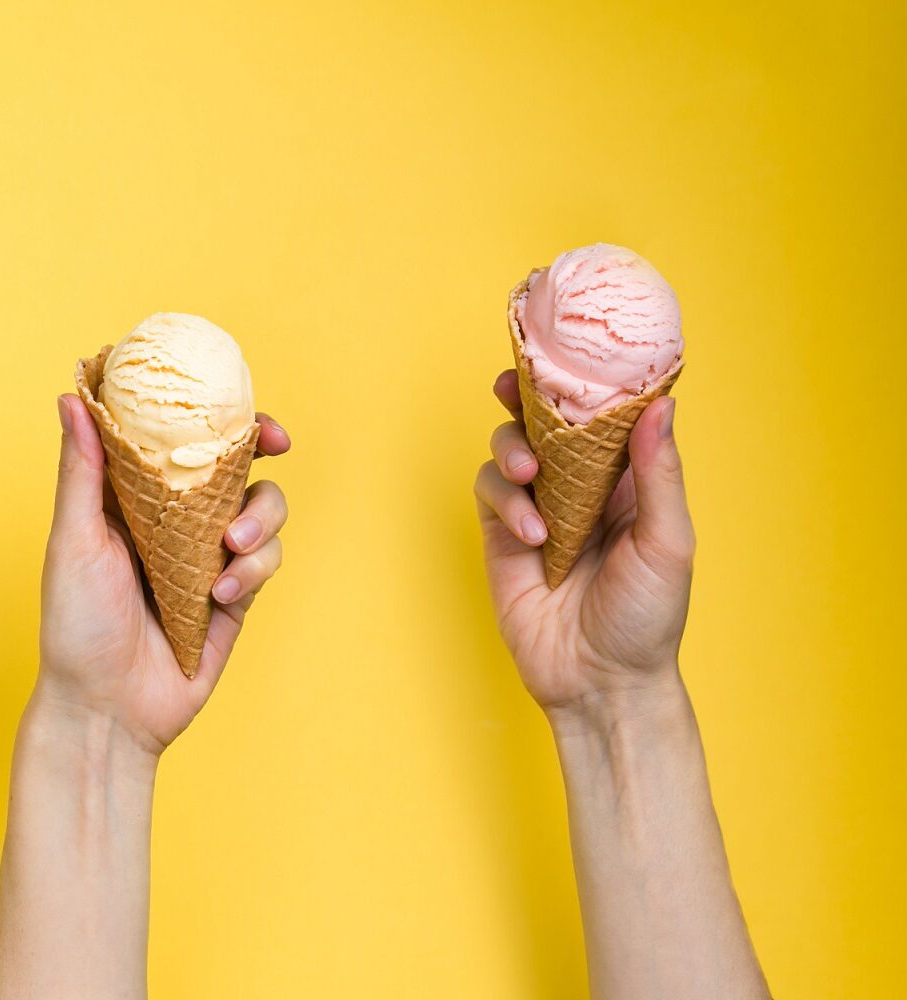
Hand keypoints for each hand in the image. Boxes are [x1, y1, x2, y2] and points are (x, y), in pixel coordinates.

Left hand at [36, 395, 290, 753]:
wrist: (106, 709)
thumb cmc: (75, 627)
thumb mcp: (73, 540)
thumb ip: (83, 470)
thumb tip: (73, 397)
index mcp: (133, 498)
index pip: (178, 440)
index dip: (208, 413)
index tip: (227, 396)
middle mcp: (176, 522)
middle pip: (236, 464)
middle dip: (263, 450)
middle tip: (273, 447)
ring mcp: (209, 558)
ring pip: (263, 510)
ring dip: (259, 520)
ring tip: (230, 550)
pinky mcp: (234, 597)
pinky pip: (265, 562)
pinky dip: (252, 570)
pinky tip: (222, 595)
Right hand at [474, 372, 693, 715]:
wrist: (600, 683)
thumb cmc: (647, 619)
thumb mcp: (668, 542)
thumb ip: (659, 474)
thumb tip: (660, 405)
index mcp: (627, 482)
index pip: (603, 417)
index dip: (585, 383)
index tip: (570, 353)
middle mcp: (580, 488)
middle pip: (544, 422)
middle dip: (524, 398)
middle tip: (510, 386)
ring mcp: (538, 510)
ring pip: (510, 450)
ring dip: (513, 452)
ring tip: (530, 479)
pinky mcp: (503, 536)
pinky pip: (491, 493)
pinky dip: (506, 502)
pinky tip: (533, 535)